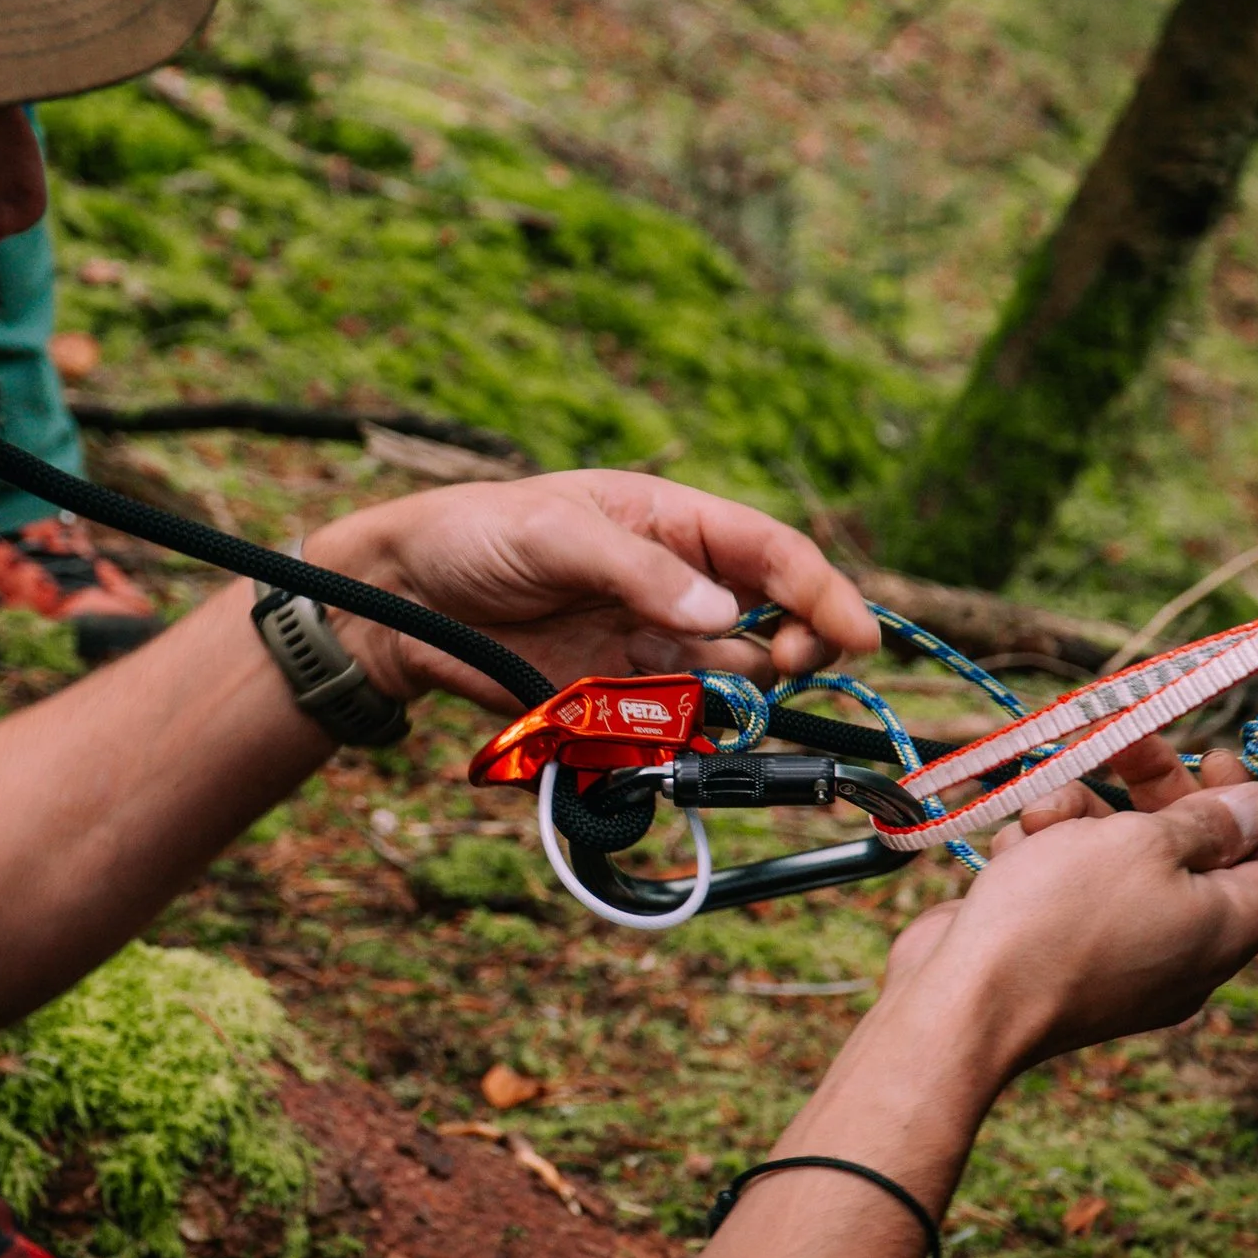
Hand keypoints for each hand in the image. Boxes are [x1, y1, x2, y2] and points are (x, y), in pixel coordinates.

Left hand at [307, 471, 878, 708]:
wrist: (400, 602)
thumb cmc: (474, 536)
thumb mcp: (556, 534)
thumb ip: (640, 574)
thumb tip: (725, 616)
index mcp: (671, 523)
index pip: (769, 553)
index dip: (821, 591)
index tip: (857, 636)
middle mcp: (674, 585)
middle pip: (770, 618)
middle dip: (798, 644)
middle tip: (789, 668)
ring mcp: (648, 643)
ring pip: (733, 677)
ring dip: (751, 695)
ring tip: (741, 702)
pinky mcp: (616, 695)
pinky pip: (678, 720)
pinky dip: (696, 733)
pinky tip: (690, 733)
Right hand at [880, 741, 1257, 1073]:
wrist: (964, 1000)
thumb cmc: (1062, 915)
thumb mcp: (1144, 844)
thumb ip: (1207, 821)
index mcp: (1224, 930)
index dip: (1257, 813)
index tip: (1214, 761)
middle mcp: (1181, 949)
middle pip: (1191, 852)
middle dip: (1152, 791)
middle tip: (1120, 745)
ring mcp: (1118, 954)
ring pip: (1119, 860)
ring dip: (1081, 818)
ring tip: (1041, 818)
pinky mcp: (1057, 949)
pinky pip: (1070, 888)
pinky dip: (1045, 856)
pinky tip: (1012, 854)